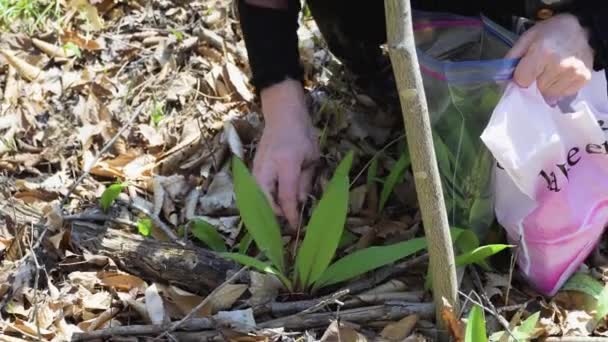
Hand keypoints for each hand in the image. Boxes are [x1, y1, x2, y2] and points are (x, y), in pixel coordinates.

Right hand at [254, 79, 319, 227]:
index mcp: (286, 164)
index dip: (291, 215)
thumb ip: (305, 182)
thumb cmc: (302, 134)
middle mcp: (266, 168)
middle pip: (265, 201)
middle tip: (286, 222)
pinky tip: (271, 205)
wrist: (282, 115)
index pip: (286, 197)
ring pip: (256, 197)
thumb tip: (298, 204)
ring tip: (279, 215)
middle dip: (275, 215)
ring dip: (267, 209)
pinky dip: (262, 200)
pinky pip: (254, 191)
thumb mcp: (311, 158)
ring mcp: (256, 168)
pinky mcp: (252, 169)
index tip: (296, 227)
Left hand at [506, 14, 593, 96]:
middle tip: (541, 68)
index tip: (525, 70)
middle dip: (534, 81)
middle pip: (536, 89)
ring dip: (547, 86)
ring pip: (549, 94)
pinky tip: (561, 74)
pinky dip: (559, 87)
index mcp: (542, 53)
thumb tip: (501, 83)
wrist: (581, 28)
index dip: (521, 77)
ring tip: (552, 70)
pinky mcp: (583, 79)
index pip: (522, 81)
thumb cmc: (550, 32)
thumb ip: (511, 59)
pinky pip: (562, 94)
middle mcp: (559, 65)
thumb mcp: (526, 39)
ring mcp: (573, 73)